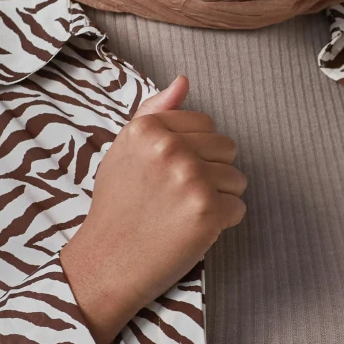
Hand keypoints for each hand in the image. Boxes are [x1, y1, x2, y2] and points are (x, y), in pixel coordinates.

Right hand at [59, 76, 245, 339]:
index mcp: (148, 129)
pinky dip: (221, 223)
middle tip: (178, 197)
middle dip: (211, 171)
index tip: (171, 173)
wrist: (105, 262)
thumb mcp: (124, 150)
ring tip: (183, 213)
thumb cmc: (116, 206)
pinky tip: (191, 230)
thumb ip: (154, 112)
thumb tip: (184, 81)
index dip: (195, 151)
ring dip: (218, 198)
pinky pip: (238, 208)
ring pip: (237, 178)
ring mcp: (191, 179)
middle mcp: (170, 149)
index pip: (205, 123)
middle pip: (227, 147)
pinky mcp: (208, 211)